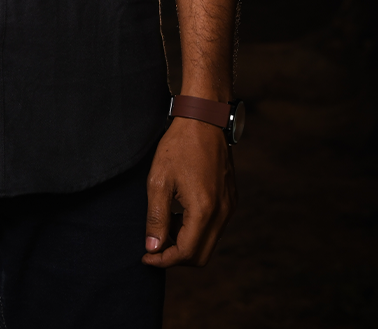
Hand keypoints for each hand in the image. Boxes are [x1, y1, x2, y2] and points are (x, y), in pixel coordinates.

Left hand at [142, 116, 235, 266]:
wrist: (204, 118)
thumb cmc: (179, 145)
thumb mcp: (159, 179)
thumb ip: (156, 217)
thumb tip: (153, 248)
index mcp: (204, 209)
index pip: (186, 253)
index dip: (163, 260)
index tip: (146, 255)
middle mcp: (222, 212)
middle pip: (200, 256)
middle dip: (175, 256)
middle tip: (154, 245)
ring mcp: (229, 206)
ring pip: (209, 243)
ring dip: (186, 242)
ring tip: (164, 224)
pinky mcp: (231, 199)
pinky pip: (215, 227)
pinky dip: (196, 230)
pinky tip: (179, 213)